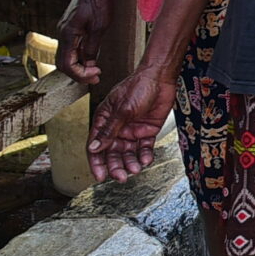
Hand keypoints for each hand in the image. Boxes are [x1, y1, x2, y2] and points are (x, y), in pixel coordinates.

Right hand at [53, 0, 111, 86]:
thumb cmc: (99, 0)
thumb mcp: (100, 27)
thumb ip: (92, 48)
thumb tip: (88, 65)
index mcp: (67, 34)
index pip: (67, 65)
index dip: (80, 75)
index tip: (95, 75)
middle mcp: (62, 33)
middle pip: (63, 63)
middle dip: (78, 73)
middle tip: (95, 76)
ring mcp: (64, 29)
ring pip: (66, 56)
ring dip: (78, 66)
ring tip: (94, 70)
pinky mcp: (69, 26)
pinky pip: (70, 47)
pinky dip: (78, 56)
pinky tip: (91, 58)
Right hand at [84, 66, 174, 182]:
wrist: (160, 78)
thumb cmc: (137, 87)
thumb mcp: (122, 110)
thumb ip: (109, 131)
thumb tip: (94, 148)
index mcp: (104, 120)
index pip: (96, 145)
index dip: (97, 162)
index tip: (100, 176)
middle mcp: (116, 128)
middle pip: (112, 153)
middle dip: (115, 166)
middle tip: (121, 177)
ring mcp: (132, 130)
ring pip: (128, 153)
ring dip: (130, 163)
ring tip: (136, 169)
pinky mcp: (147, 131)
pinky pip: (144, 148)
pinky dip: (144, 155)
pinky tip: (146, 160)